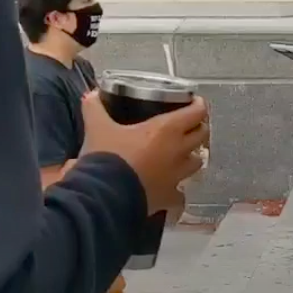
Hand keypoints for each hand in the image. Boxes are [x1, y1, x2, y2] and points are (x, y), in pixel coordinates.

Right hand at [80, 91, 208, 214]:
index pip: (196, 112)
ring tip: (181, 153)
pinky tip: (171, 189)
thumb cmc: (107, 157)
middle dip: (198, 127)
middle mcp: (178, 151)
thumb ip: (94, 108)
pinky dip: (178, 191)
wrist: (104, 197)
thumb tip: (91, 95)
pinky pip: (181, 195)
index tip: (192, 101)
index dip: (198, 104)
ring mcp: (176, 177)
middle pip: (202, 135)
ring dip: (191, 155)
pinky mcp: (168, 198)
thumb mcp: (97, 127)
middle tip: (187, 124)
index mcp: (166, 129)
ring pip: (197, 162)